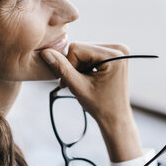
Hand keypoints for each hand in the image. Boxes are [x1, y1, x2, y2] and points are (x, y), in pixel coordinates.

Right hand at [40, 42, 142, 161]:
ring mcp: (118, 50)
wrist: (115, 118)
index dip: (69, 65)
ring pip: (83, 50)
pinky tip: (88, 78)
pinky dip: (85, 66)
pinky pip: (90, 53)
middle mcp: (119, 48)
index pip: (77, 48)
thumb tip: (46, 52)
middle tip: (76, 84)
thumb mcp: (78, 87)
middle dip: (74, 66)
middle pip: (81, 47)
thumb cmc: (100, 106)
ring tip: (83, 82)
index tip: (71, 83)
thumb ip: (62, 69)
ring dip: (78, 67)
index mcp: (114, 54)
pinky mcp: (114, 54)